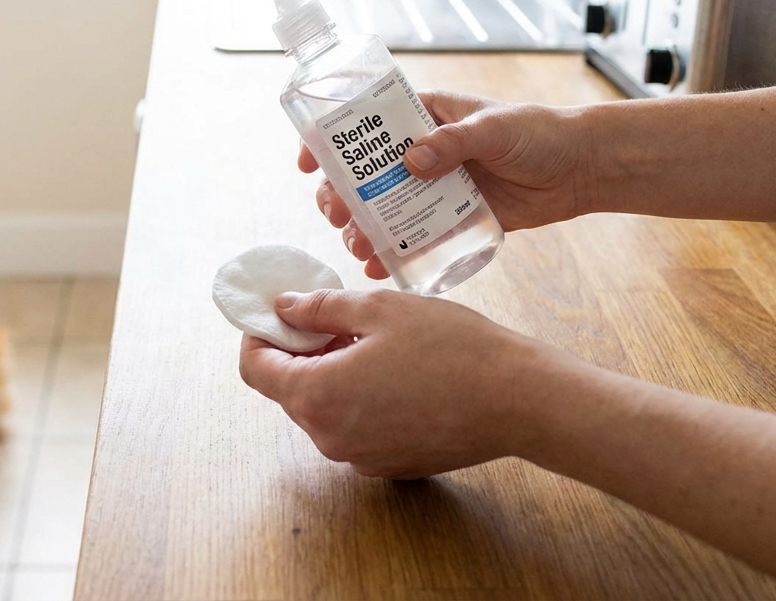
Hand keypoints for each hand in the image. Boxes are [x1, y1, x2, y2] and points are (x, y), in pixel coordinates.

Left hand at [237, 288, 566, 478]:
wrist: (518, 400)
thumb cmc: (452, 347)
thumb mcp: (379, 309)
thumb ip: (321, 309)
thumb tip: (283, 308)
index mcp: (318, 396)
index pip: (257, 370)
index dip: (259, 337)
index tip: (277, 315)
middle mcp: (330, 437)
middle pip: (290, 391)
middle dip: (301, 353)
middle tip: (337, 320)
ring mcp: (360, 457)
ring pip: (324, 411)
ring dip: (332, 376)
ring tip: (373, 343)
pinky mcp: (389, 466)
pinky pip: (355, 429)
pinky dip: (359, 401)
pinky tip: (396, 374)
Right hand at [300, 91, 593, 278]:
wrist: (581, 169)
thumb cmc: (539, 133)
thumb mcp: (494, 128)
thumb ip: (453, 141)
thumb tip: (411, 160)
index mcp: (424, 117)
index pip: (366, 124)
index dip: (332, 142)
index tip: (310, 162)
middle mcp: (421, 152)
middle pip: (365, 173)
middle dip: (341, 195)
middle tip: (335, 214)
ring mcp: (434, 188)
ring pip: (383, 208)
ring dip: (362, 227)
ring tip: (357, 245)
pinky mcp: (452, 219)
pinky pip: (415, 237)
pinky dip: (394, 251)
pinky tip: (379, 266)